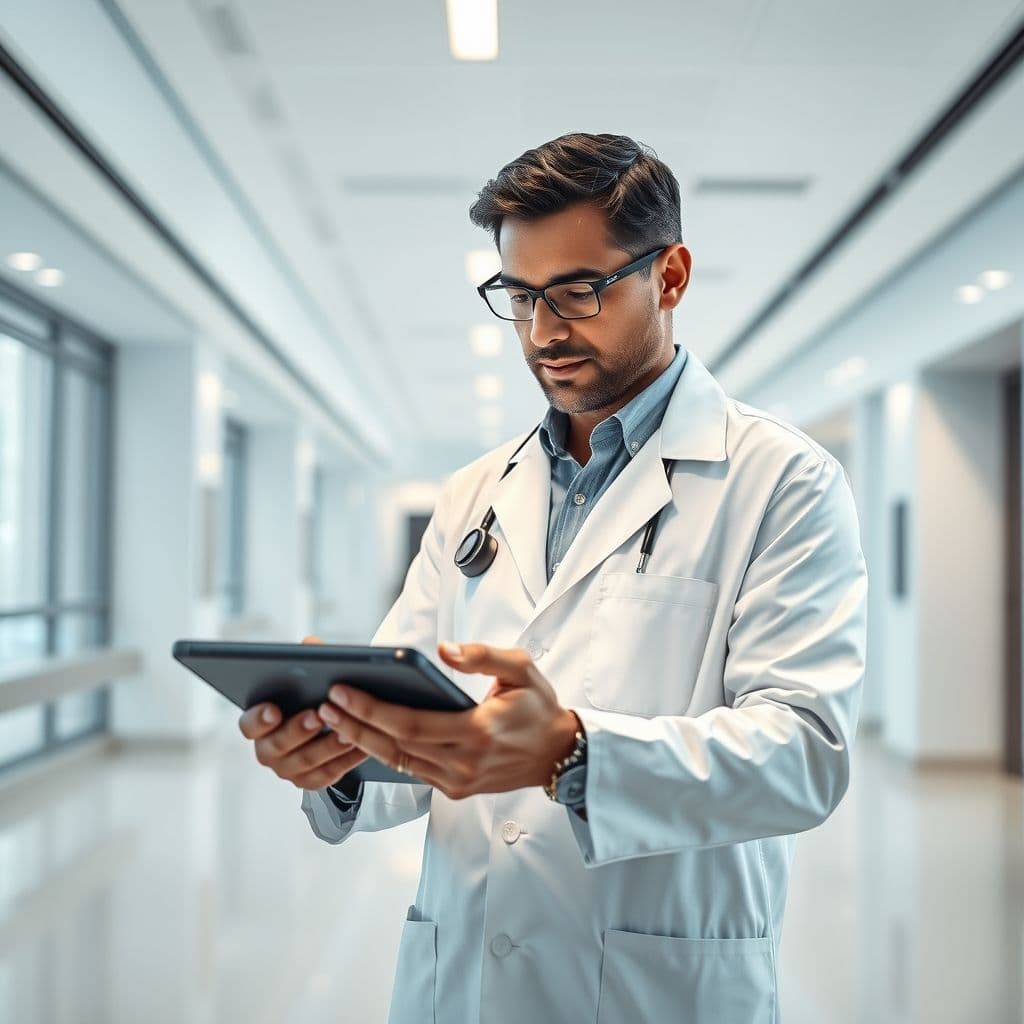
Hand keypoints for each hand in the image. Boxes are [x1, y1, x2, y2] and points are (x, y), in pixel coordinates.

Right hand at [237, 635, 367, 790]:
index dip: (258, 719)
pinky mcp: (311, 781)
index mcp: (260, 723)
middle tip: (318, 715)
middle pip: (275, 746)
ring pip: (304, 762)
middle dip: (297, 731)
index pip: (249, 725)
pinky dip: (343, 762)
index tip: (274, 709)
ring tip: (347, 731)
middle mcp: (268, 749)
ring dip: (326, 746)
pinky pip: (325, 776)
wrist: (333, 725)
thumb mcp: (312, 676)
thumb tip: (310, 642)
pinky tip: (359, 747)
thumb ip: (309, 659)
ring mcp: (288, 768)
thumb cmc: (315, 696)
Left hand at [316, 641, 578, 800]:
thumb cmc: (538, 706)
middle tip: (325, 703)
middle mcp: (465, 763)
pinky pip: (410, 771)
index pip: (411, 724)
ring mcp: (458, 781)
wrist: (559, 754)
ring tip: (333, 717)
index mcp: (479, 731)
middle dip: (355, 723)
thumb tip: (442, 650)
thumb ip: (482, 655)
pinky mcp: (454, 790)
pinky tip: (361, 734)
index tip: (342, 690)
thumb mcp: (521, 668)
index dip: (372, 709)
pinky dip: (383, 753)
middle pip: (395, 746)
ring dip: (361, 740)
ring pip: (397, 762)